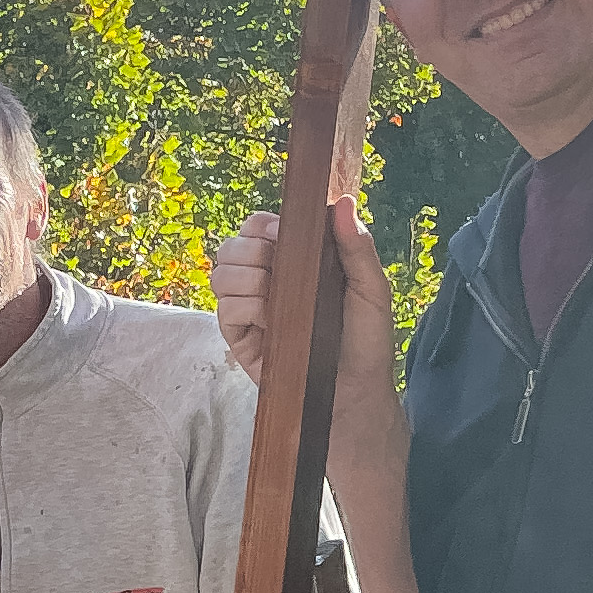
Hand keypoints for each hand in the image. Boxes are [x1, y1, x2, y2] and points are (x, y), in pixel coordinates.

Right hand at [212, 197, 399, 427]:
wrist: (356, 393)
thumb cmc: (366, 340)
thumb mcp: (371, 288)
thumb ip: (356, 245)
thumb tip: (342, 200)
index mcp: (294, 261)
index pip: (258, 227)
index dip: (263, 226)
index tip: (281, 234)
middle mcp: (266, 281)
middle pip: (232, 246)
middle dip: (251, 251)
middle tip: (278, 269)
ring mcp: (249, 310)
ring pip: (221, 274)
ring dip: (246, 277)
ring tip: (275, 297)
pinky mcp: (239, 339)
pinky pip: (223, 309)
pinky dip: (242, 306)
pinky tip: (267, 317)